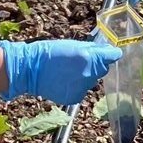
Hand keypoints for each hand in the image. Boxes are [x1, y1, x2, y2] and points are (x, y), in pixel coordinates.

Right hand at [0, 37, 119, 105]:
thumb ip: (93, 49)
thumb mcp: (73, 45)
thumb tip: (110, 51)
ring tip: (68, 72)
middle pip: (102, 70)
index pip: (112, 57)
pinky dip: (76, 87)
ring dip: (85, 77)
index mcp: (89, 58)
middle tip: (78, 63)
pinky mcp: (75, 97)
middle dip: (95, 66)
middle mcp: (88, 75)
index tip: (108, 54)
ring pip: (91, 82)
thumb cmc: (50, 53)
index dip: (110, 55)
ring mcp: (82, 88)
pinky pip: (82, 91)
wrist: (30, 69)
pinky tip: (65, 81)